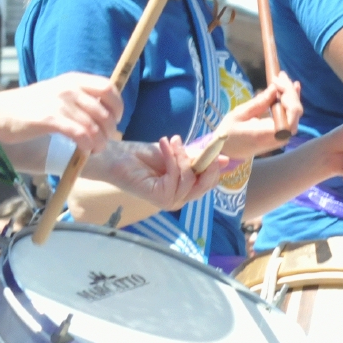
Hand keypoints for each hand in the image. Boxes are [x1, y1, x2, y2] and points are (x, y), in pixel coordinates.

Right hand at [0, 73, 122, 154]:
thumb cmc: (27, 106)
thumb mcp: (56, 92)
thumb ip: (78, 97)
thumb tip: (102, 111)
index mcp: (73, 79)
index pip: (108, 87)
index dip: (117, 106)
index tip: (115, 120)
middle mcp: (69, 88)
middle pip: (105, 110)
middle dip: (110, 130)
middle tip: (105, 141)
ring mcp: (60, 103)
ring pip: (95, 126)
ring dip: (100, 142)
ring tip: (95, 149)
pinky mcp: (51, 119)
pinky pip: (81, 134)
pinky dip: (87, 146)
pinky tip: (84, 151)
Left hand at [102, 136, 229, 211]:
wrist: (116, 157)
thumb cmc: (141, 156)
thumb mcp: (176, 154)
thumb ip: (198, 158)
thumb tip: (225, 158)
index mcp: (184, 189)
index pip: (210, 182)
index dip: (214, 164)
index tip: (213, 145)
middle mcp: (179, 198)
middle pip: (205, 185)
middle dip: (203, 161)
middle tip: (193, 143)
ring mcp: (170, 201)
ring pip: (189, 179)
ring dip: (181, 156)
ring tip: (169, 141)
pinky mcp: (161, 198)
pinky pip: (176, 177)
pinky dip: (171, 158)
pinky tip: (163, 144)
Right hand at [205, 76, 303, 161]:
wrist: (227, 151)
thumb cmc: (229, 133)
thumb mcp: (239, 115)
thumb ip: (259, 103)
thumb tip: (274, 89)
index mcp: (269, 133)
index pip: (291, 113)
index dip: (289, 95)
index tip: (276, 82)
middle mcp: (280, 137)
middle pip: (295, 111)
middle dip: (289, 91)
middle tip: (280, 75)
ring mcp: (282, 137)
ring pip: (295, 113)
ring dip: (290, 94)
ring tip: (283, 78)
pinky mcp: (280, 133)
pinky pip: (290, 116)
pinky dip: (291, 100)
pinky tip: (293, 87)